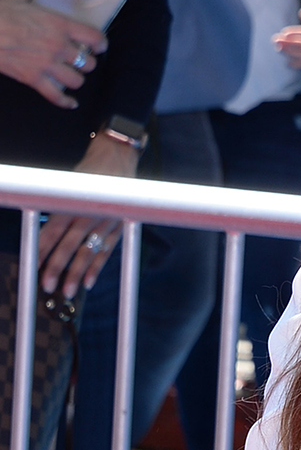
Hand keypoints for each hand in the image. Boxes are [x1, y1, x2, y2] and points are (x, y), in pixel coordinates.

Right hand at [0, 0, 106, 107]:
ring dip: (76, 79)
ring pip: (76, 81)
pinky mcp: (34, 79)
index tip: (99, 46)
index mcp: (60, 25)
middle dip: (86, 63)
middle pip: (88, 63)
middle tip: (81, 61)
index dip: (100, 44)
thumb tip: (24, 0)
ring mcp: (48, 65)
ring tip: (71, 76)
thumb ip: (28, 1)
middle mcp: (59, 47)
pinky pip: (56, 96)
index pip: (94, 37)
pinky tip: (71, 103)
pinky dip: (65, 102)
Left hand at [38, 129, 141, 298]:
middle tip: (46, 285)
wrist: (118, 159)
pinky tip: (88, 282)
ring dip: (77, 273)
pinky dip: (97, 268)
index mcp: (72, 203)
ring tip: (67, 291)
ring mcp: (104, 223)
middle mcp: (87, 214)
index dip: (41, 250)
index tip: (32, 266)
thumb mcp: (69, 186)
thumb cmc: (89, 174)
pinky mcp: (117, 227)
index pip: (52, 231)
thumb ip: (58, 209)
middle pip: (68, 246)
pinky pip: (106, 251)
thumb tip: (44, 235)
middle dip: (56, 267)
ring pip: (88, 252)